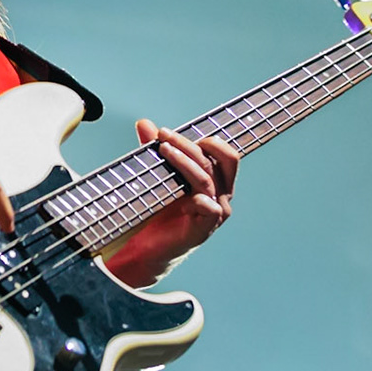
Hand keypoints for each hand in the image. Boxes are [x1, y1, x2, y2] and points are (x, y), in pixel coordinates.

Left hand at [104, 119, 239, 286]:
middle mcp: (221, 196)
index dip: (208, 140)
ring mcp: (214, 213)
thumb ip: (154, 149)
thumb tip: (144, 123)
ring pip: (207, 180)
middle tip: (164, 136)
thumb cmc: (159, 210)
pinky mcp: (204, 230)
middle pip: (218, 161)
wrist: (148, 247)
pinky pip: (209, 210)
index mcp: (217, 181)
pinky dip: (199, 200)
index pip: (226, 154)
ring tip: (163, 150)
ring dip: (185, 162)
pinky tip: (187, 196)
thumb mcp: (158, 174)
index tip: (174, 133)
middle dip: (190, 145)